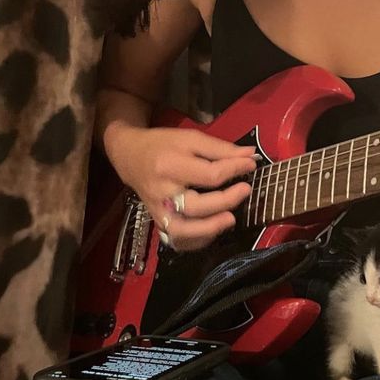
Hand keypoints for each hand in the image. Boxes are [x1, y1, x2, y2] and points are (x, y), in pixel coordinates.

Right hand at [105, 124, 257, 251]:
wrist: (129, 157)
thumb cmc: (162, 145)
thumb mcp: (190, 139)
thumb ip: (220, 148)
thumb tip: (249, 156)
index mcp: (169, 166)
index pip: (208, 175)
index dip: (234, 170)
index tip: (250, 165)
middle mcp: (162, 192)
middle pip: (195, 206)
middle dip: (224, 201)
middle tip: (245, 190)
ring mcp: (158, 211)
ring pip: (182, 231)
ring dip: (209, 229)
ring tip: (231, 219)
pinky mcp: (159, 222)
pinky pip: (178, 240)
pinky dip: (197, 240)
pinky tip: (214, 230)